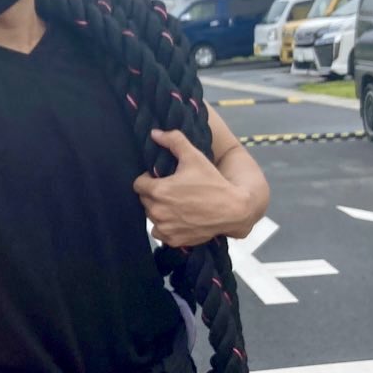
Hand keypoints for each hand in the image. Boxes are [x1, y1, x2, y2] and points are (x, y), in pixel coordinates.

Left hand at [133, 129, 252, 246]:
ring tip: (176, 204)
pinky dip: (166, 226)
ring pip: (151, 216)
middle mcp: (157, 211)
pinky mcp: (173, 240)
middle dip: (154, 194)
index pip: (138, 184)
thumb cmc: (213, 182)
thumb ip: (174, 141)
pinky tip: (179, 218)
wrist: (233, 209)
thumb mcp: (194, 157)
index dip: (148, 179)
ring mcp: (165, 228)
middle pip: (144, 200)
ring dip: (159, 210)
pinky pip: (160, 232)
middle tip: (172, 190)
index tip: (161, 178)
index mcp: (158, 191)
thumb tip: (154, 133)